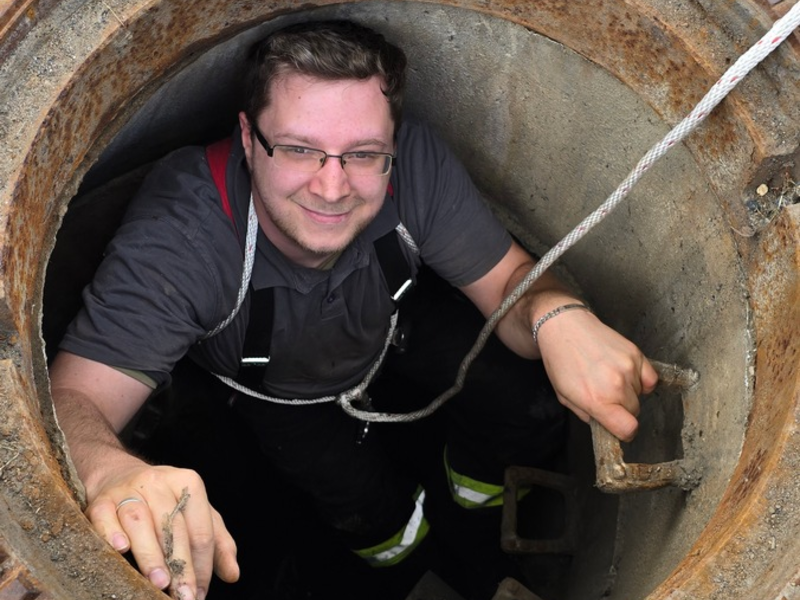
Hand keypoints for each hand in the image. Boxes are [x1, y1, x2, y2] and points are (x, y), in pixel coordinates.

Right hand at [85, 460, 238, 599]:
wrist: (119, 475)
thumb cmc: (165, 503)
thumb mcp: (197, 514)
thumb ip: (218, 542)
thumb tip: (233, 574)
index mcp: (188, 483)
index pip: (201, 529)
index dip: (203, 564)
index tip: (199, 593)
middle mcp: (158, 482)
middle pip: (173, 527)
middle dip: (180, 566)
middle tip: (183, 595)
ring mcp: (127, 489)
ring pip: (140, 521)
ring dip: (151, 555)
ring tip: (159, 583)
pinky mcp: (100, 500)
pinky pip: (105, 516)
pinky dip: (111, 533)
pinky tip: (120, 550)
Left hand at [536, 308, 657, 440]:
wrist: (563, 327)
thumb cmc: (560, 361)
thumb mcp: (564, 396)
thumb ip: (587, 414)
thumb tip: (605, 424)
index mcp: (597, 400)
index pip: (628, 429)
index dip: (624, 432)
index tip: (619, 427)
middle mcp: (616, 386)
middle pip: (634, 411)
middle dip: (622, 409)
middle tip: (606, 396)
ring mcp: (628, 368)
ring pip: (640, 394)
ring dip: (629, 392)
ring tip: (609, 378)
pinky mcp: (635, 353)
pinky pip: (651, 379)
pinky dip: (642, 380)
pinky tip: (626, 374)